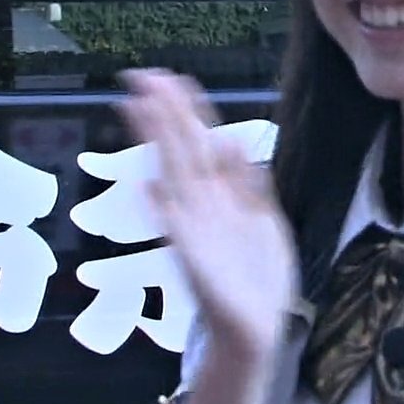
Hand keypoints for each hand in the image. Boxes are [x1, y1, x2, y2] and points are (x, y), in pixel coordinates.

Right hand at [117, 69, 296, 361]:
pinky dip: (162, 210)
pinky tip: (149, 187)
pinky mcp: (194, 259)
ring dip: (156, 143)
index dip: (188, 109)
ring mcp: (195, 229)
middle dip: (164, 112)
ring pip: (174, 175)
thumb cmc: (258, 276)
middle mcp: (204, 205)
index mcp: (224, 195)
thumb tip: (236, 140)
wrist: (257, 328)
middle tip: (141, 75)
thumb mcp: (265, 219)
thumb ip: (251, 182)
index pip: (202, 140)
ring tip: (139, 109)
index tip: (172, 78)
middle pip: (182, 148)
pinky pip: (175, 231)